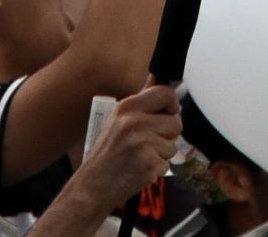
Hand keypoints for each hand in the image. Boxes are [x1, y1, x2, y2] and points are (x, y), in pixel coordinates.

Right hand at [72, 84, 181, 215]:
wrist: (92, 186)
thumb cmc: (107, 154)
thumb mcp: (119, 120)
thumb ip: (142, 102)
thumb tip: (160, 79)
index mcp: (127, 107)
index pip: (165, 93)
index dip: (172, 104)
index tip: (168, 113)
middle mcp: (135, 121)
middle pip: (175, 122)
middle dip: (167, 135)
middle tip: (147, 144)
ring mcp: (143, 142)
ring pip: (173, 145)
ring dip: (161, 154)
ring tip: (139, 157)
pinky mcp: (149, 163)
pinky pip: (167, 163)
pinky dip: (156, 169)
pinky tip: (139, 170)